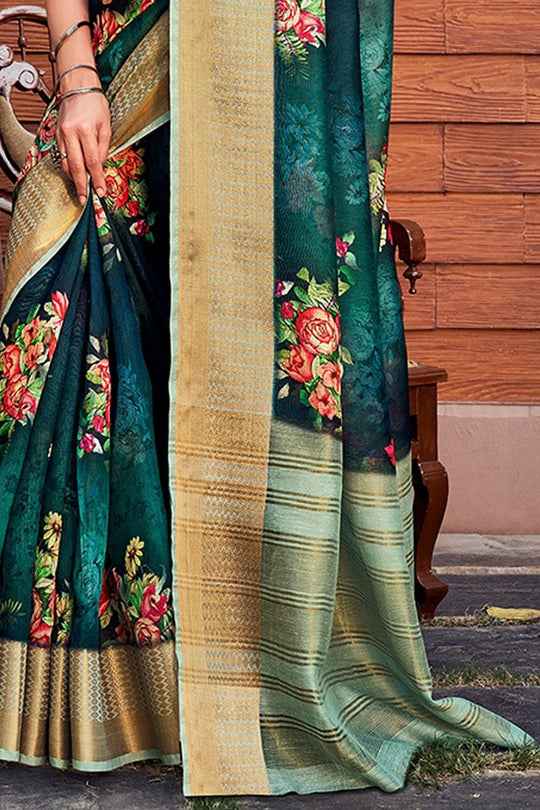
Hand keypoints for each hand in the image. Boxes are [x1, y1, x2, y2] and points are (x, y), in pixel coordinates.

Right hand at [56, 90, 111, 205]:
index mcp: (85, 131)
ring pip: (66, 163)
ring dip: (73, 179)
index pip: (93, 162)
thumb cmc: (95, 104)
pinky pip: (62, 156)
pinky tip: (75, 174)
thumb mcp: (106, 125)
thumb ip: (103, 148)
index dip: (96, 179)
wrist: (77, 86)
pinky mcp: (56, 135)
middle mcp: (70, 133)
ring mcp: (61, 135)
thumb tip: (100, 167)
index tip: (100, 191)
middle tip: (84, 199)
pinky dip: (68, 167)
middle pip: (76, 167)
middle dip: (81, 185)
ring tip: (81, 189)